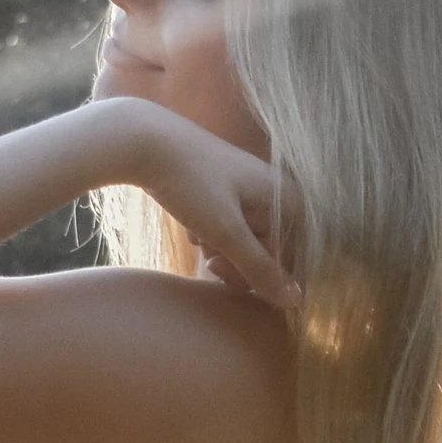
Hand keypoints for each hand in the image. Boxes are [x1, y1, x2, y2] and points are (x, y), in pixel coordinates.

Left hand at [103, 98, 301, 313]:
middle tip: (209, 265)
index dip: (269, 280)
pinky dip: (209, 235)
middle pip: (270, 255)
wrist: (145, 140)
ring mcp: (251, 194)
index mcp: (289, 200)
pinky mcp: (226, 194)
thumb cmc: (191, 183)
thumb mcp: (226, 232)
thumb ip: (261, 269)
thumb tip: (296, 302)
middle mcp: (277, 195)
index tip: (235, 279)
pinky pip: (228, 231)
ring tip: (198, 237)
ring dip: (220, 252)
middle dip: (238, 266)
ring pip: (245, 246)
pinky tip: (191, 226)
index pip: (296, 259)